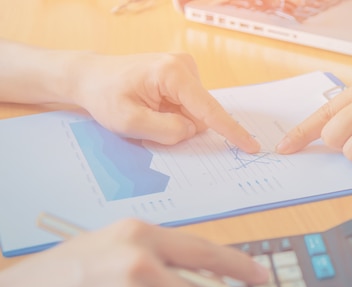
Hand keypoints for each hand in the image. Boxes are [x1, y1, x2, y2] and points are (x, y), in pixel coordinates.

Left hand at [72, 51, 259, 151]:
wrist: (91, 77)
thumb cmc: (105, 95)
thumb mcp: (128, 121)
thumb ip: (165, 130)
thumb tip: (192, 131)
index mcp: (172, 73)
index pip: (209, 109)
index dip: (230, 131)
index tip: (250, 146)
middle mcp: (184, 66)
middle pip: (201, 114)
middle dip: (182, 128)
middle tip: (148, 125)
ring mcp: (185, 70)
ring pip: (196, 114)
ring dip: (176, 123)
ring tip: (147, 114)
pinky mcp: (182, 77)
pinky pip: (190, 109)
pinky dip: (175, 117)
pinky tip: (154, 110)